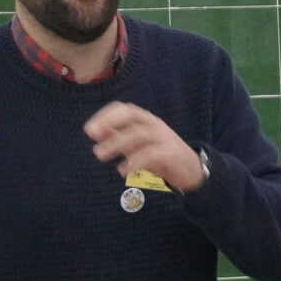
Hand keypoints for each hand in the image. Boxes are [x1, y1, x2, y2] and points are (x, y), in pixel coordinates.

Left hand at [83, 102, 206, 191]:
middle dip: (109, 122)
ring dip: (116, 143)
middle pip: (131, 115)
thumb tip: (96, 132)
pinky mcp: (171, 153)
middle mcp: (154, 124)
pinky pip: (151, 154)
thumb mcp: (137, 144)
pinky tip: (122, 171)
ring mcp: (164, 137)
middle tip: (92, 136)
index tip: (89, 130)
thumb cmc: (160, 155)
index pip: (123, 109)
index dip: (105, 116)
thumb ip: (118, 137)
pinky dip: (134, 161)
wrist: (191, 170)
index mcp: (145, 119)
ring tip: (99, 154)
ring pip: (138, 134)